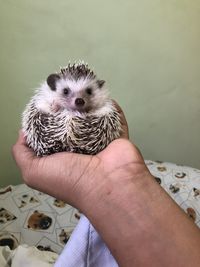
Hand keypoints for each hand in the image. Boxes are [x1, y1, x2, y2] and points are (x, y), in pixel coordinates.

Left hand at [12, 102, 149, 209]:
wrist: (107, 183)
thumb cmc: (69, 178)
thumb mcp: (34, 172)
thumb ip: (22, 154)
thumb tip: (24, 133)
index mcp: (62, 155)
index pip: (52, 133)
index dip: (48, 117)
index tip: (47, 101)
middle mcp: (80, 148)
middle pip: (73, 123)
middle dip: (69, 107)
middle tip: (66, 91)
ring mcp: (101, 141)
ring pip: (93, 118)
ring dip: (89, 104)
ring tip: (84, 88)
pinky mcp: (117, 136)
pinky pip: (115, 118)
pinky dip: (111, 107)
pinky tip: (103, 94)